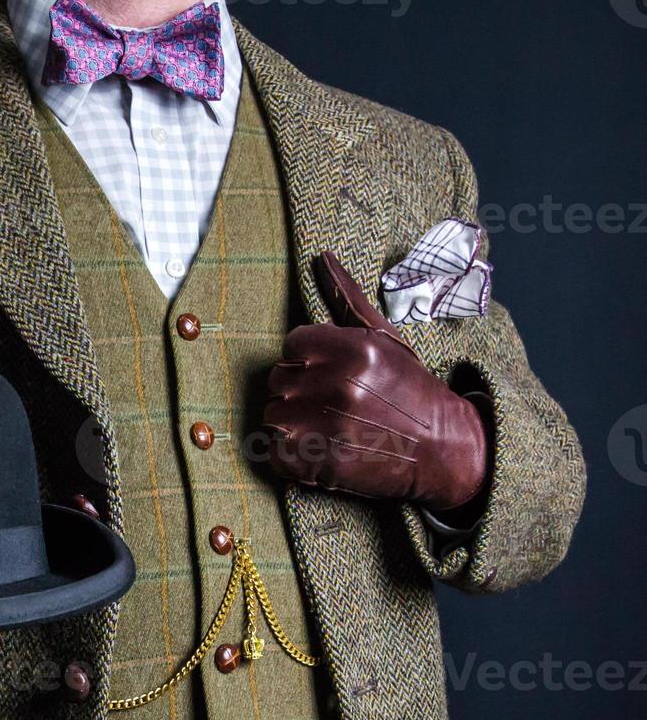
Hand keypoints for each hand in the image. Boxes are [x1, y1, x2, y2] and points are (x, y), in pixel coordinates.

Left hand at [262, 253, 487, 511]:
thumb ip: (346, 299)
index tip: (332, 377)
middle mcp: (338, 383)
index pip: (292, 345)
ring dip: (294, 425)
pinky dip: (291, 457)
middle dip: (300, 393)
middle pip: (279, 381)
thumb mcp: (386, 339)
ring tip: (330, 429)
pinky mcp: (320, 463)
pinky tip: (321, 451)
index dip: (308, 362)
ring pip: (273, 416)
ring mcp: (327, 424)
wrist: (445, 450)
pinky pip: (274, 454)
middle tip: (335, 406)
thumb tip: (321, 257)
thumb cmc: (411, 390)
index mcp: (352, 349)